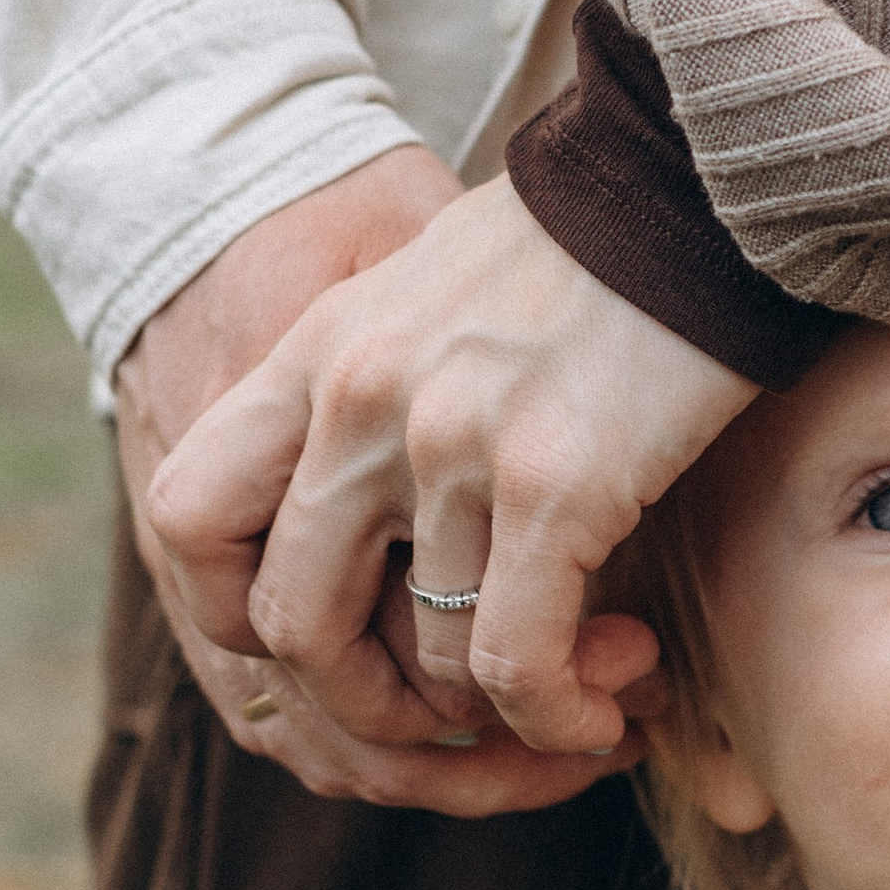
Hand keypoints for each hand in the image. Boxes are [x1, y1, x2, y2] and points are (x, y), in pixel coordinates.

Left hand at [148, 176, 753, 760]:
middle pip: (290, 623)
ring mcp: (449, 446)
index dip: (234, 607)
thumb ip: (376, 389)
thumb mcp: (432, 296)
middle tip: (445, 708)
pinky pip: (514, 665)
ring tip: (563, 701)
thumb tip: (380, 516)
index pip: (189, 516)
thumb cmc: (592, 246)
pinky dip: (555, 716)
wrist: (700, 173)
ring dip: (496, 713)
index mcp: (315, 356)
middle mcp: (359, 404)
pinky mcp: (552, 485)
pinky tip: (600, 716)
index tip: (330, 632)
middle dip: (369, 699)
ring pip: (425, 662)